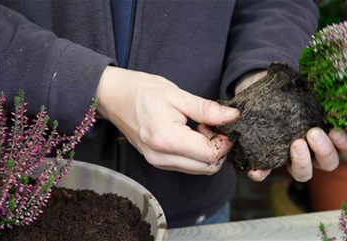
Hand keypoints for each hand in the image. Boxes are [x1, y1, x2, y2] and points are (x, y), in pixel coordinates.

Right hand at [96, 66, 239, 174]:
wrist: (113, 96)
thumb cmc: (141, 91)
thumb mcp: (178, 95)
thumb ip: (207, 109)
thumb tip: (233, 117)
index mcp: (166, 139)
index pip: (210, 155)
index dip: (224, 142)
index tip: (222, 124)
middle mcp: (161, 157)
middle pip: (207, 167)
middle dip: (218, 148)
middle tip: (211, 124)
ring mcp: (158, 162)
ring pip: (199, 169)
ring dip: (207, 151)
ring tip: (199, 126)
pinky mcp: (157, 162)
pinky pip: (187, 165)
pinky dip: (196, 153)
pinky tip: (190, 133)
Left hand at [235, 70, 346, 181]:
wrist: (262, 91)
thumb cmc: (292, 91)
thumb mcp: (305, 86)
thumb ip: (314, 85)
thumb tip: (314, 75)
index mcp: (330, 136)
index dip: (346, 144)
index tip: (336, 130)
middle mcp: (315, 153)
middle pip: (329, 163)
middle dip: (324, 150)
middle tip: (312, 133)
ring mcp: (293, 159)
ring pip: (304, 174)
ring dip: (302, 162)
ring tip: (295, 144)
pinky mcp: (269, 160)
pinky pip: (266, 173)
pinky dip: (261, 172)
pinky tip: (256, 168)